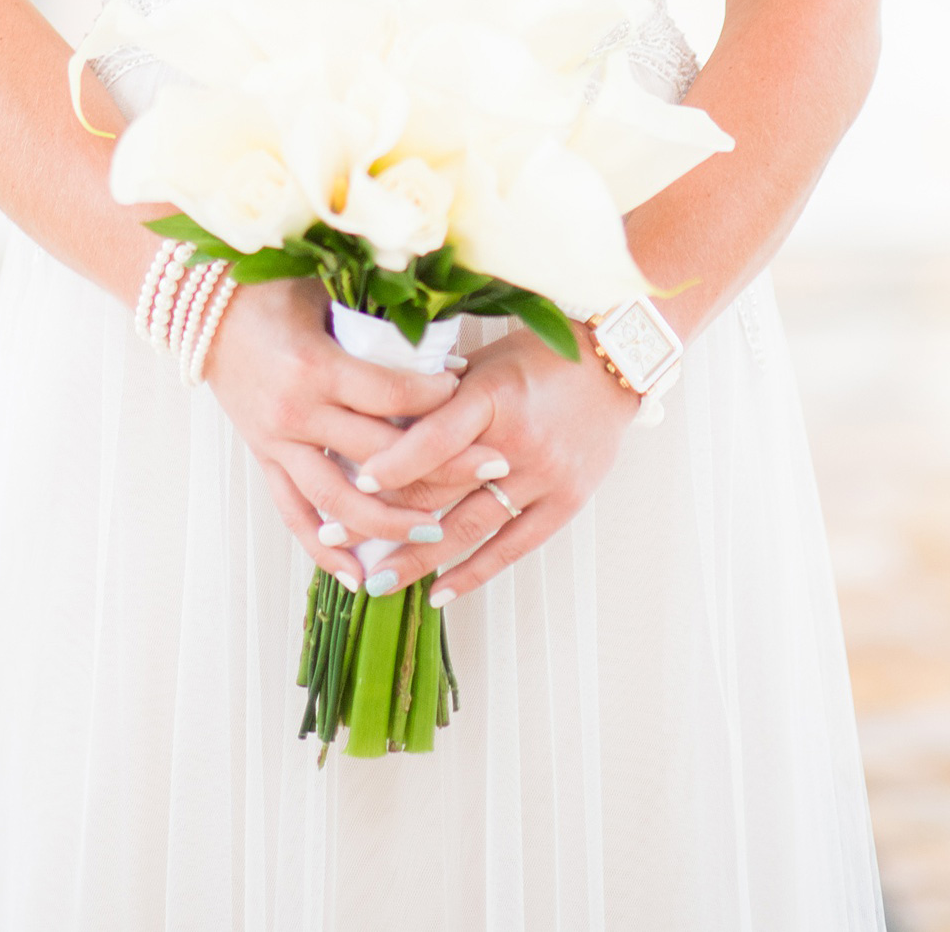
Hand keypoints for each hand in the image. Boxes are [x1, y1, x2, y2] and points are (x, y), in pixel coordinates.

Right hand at [204, 278, 480, 591]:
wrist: (201, 308)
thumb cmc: (269, 289)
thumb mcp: (322, 292)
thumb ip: (371, 322)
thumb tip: (437, 337)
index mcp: (315, 366)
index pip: (391, 394)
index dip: (436, 397)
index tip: (472, 392)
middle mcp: (296, 413)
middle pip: (379, 454)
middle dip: (442, 462)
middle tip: (494, 467)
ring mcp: (277, 444)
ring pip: (339, 501)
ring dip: (390, 522)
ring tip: (435, 531)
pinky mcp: (264, 460)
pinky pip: (294, 515)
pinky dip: (325, 550)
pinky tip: (357, 577)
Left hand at [338, 325, 639, 603]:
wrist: (614, 368)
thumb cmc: (539, 357)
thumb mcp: (485, 362)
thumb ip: (439, 395)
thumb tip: (379, 422)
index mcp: (494, 396)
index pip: (434, 438)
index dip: (391, 463)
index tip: (350, 484)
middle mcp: (518, 441)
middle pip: (441, 489)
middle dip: (383, 517)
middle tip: (335, 539)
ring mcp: (545, 476)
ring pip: (470, 528)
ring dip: (418, 558)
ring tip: (376, 580)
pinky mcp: (565, 502)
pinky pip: (513, 547)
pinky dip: (473, 573)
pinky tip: (438, 592)